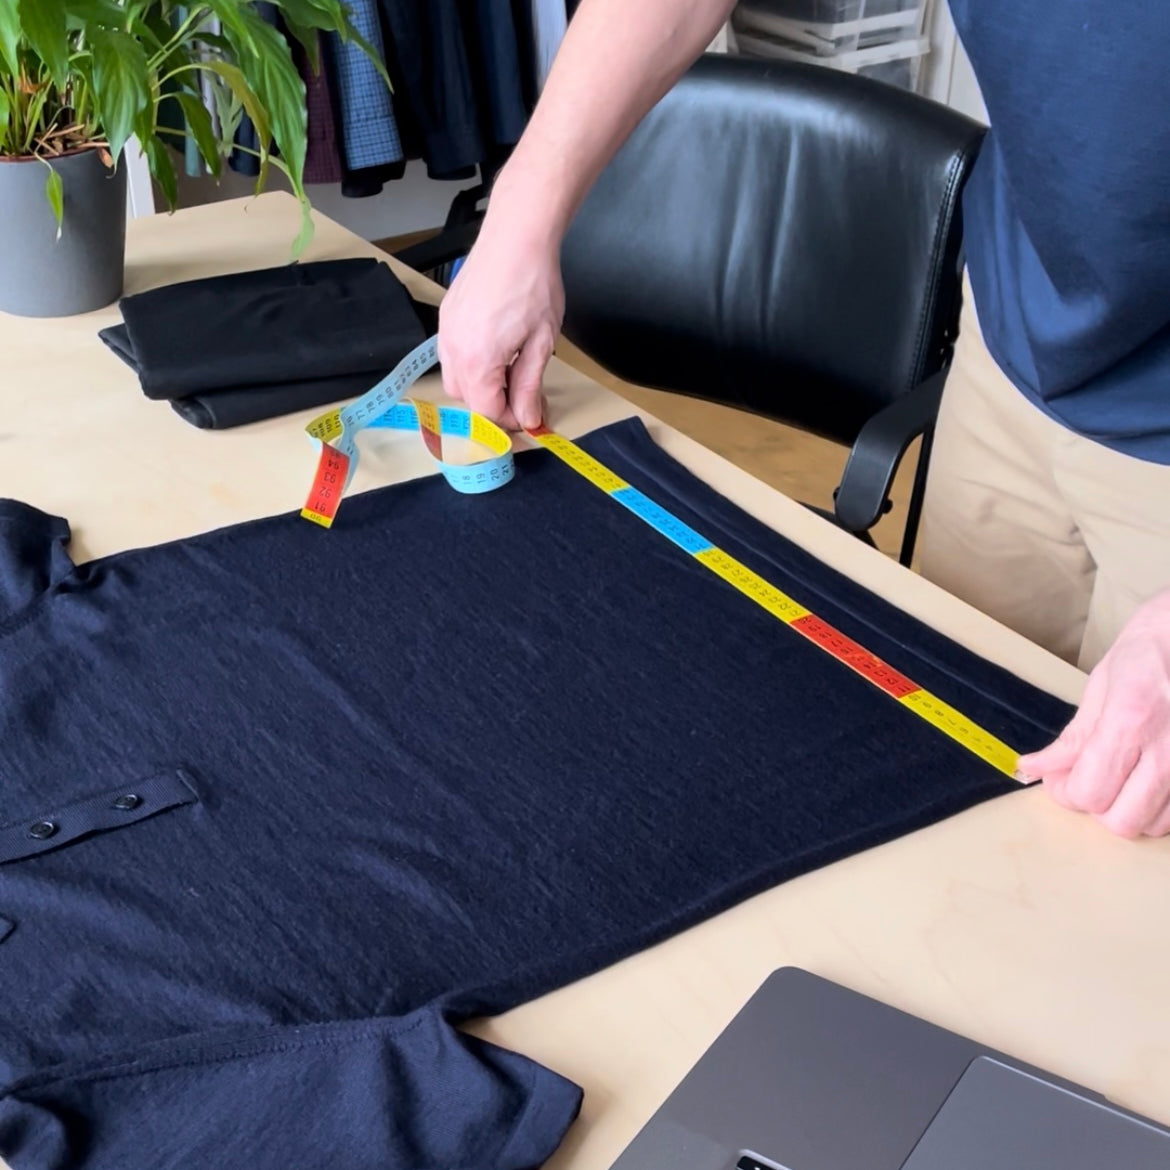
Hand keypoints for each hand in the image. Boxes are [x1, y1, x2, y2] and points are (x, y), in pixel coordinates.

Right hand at [437, 217, 563, 431]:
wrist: (516, 238)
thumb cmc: (532, 283)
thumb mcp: (540, 343)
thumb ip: (529, 386)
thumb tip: (528, 418)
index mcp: (477, 361)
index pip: (486, 411)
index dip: (510, 421)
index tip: (529, 416)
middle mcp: (453, 349)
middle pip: (467, 399)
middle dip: (494, 404)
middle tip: (523, 396)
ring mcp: (446, 332)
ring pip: (455, 379)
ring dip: (480, 386)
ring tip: (509, 371)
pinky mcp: (446, 317)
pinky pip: (451, 355)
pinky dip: (470, 364)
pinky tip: (494, 350)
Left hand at [1018, 589, 1169, 837]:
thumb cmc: (1147, 658)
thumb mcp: (1101, 688)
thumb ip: (1070, 739)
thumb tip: (1032, 770)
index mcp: (1129, 721)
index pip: (1088, 791)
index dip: (1066, 792)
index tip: (1060, 778)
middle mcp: (1167, 749)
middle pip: (1121, 821)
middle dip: (1097, 806)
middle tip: (1091, 780)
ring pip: (1154, 826)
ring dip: (1130, 811)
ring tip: (1123, 779)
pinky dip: (1159, 809)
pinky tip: (1147, 782)